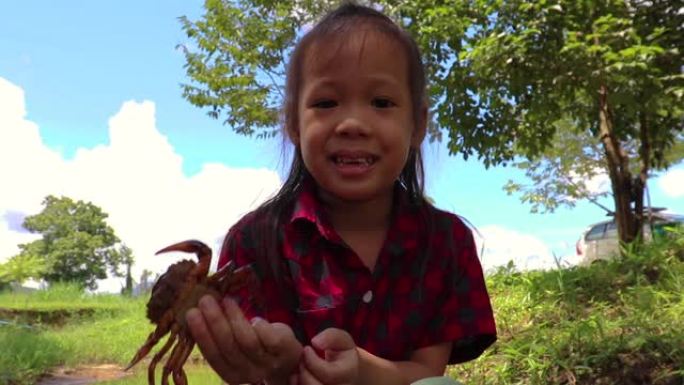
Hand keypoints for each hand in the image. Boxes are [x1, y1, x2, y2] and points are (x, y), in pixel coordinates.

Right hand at [186, 295, 302, 384]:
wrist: (290, 359)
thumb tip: (197, 310)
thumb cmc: (257, 349)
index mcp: (232, 374)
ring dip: (234, 318)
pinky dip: (258, 324)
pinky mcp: (283, 350)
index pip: (214, 356)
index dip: (202, 335)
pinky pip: (268, 337)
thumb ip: (221, 337)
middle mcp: (249, 373)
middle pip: (228, 347)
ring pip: (247, 341)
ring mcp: (267, 363)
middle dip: (214, 322)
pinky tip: (252, 316)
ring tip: (226, 300)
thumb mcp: (236, 348)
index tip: (192, 313)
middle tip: (205, 300)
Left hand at [297, 328, 358, 384]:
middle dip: (304, 372)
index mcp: (349, 374)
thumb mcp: (341, 339)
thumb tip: (315, 342)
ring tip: (299, 369)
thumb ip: (331, 337)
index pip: (328, 373)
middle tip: (301, 360)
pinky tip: (296, 379)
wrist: (344, 371)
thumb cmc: (341, 353)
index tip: (307, 348)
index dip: (312, 360)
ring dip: (299, 381)